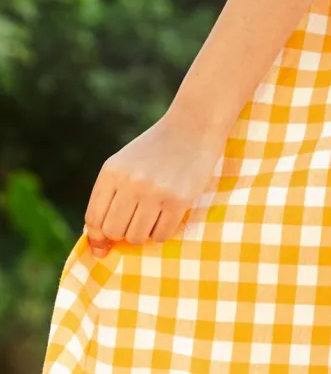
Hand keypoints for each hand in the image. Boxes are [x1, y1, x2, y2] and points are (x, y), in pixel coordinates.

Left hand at [84, 111, 227, 256]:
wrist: (193, 127)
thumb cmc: (155, 149)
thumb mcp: (125, 163)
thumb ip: (109, 197)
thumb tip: (98, 245)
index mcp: (112, 171)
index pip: (93, 218)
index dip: (96, 237)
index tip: (102, 247)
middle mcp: (131, 182)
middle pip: (113, 231)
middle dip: (121, 234)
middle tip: (134, 223)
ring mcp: (155, 192)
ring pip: (137, 237)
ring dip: (142, 233)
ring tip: (152, 217)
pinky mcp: (179, 200)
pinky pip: (161, 235)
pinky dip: (161, 232)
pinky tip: (166, 216)